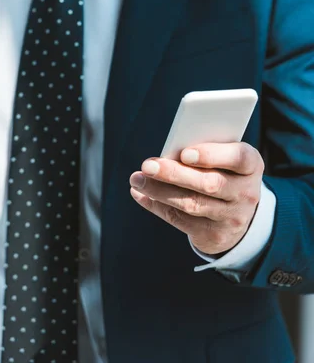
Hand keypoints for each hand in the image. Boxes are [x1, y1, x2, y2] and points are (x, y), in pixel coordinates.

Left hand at [129, 143, 264, 254]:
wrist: (240, 214)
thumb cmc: (224, 172)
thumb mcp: (224, 158)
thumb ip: (204, 152)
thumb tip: (168, 153)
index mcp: (251, 166)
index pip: (238, 158)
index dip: (212, 155)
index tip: (184, 153)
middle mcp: (246, 193)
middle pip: (210, 184)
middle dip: (175, 174)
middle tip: (148, 165)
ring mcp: (232, 217)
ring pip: (192, 204)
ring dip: (159, 191)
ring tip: (137, 180)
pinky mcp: (214, 235)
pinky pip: (181, 220)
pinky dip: (157, 206)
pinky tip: (141, 194)